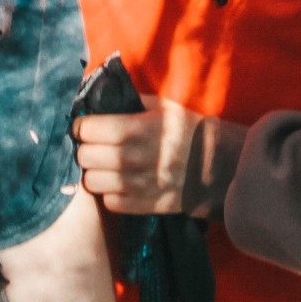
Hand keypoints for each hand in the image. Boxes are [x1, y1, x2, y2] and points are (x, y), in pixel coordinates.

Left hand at [72, 94, 241, 217]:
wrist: (219, 167)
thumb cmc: (188, 131)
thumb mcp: (163, 107)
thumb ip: (131, 102)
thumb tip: (100, 96)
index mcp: (139, 128)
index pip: (89, 129)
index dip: (81, 126)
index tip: (85, 126)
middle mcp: (135, 157)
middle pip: (85, 156)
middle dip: (85, 148)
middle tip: (93, 146)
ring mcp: (139, 185)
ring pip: (92, 182)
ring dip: (94, 172)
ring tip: (104, 166)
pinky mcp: (144, 205)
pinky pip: (109, 202)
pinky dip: (109, 193)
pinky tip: (119, 183)